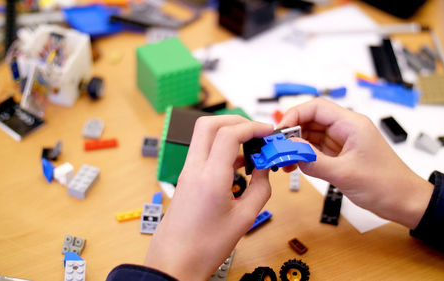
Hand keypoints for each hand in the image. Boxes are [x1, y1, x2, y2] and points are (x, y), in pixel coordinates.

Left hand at [144, 115, 272, 280]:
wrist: (175, 262)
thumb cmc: (204, 246)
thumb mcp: (244, 218)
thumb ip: (260, 188)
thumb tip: (265, 168)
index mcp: (210, 177)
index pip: (229, 133)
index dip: (252, 127)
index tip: (268, 132)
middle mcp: (194, 169)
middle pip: (210, 124)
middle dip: (236, 121)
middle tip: (257, 132)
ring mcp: (187, 172)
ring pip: (205, 136)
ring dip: (229, 135)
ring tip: (252, 150)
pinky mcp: (186, 179)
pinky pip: (204, 152)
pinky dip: (221, 149)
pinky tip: (239, 164)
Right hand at [278, 98, 432, 228]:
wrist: (405, 202)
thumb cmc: (386, 185)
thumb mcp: (345, 174)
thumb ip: (314, 161)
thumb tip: (290, 150)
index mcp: (352, 124)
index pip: (316, 107)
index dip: (294, 115)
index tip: (280, 131)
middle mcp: (346, 129)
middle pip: (311, 120)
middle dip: (292, 133)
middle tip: (277, 148)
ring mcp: (343, 142)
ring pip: (311, 136)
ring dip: (296, 146)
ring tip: (283, 160)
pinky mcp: (341, 155)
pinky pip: (316, 150)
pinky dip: (303, 156)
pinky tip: (294, 166)